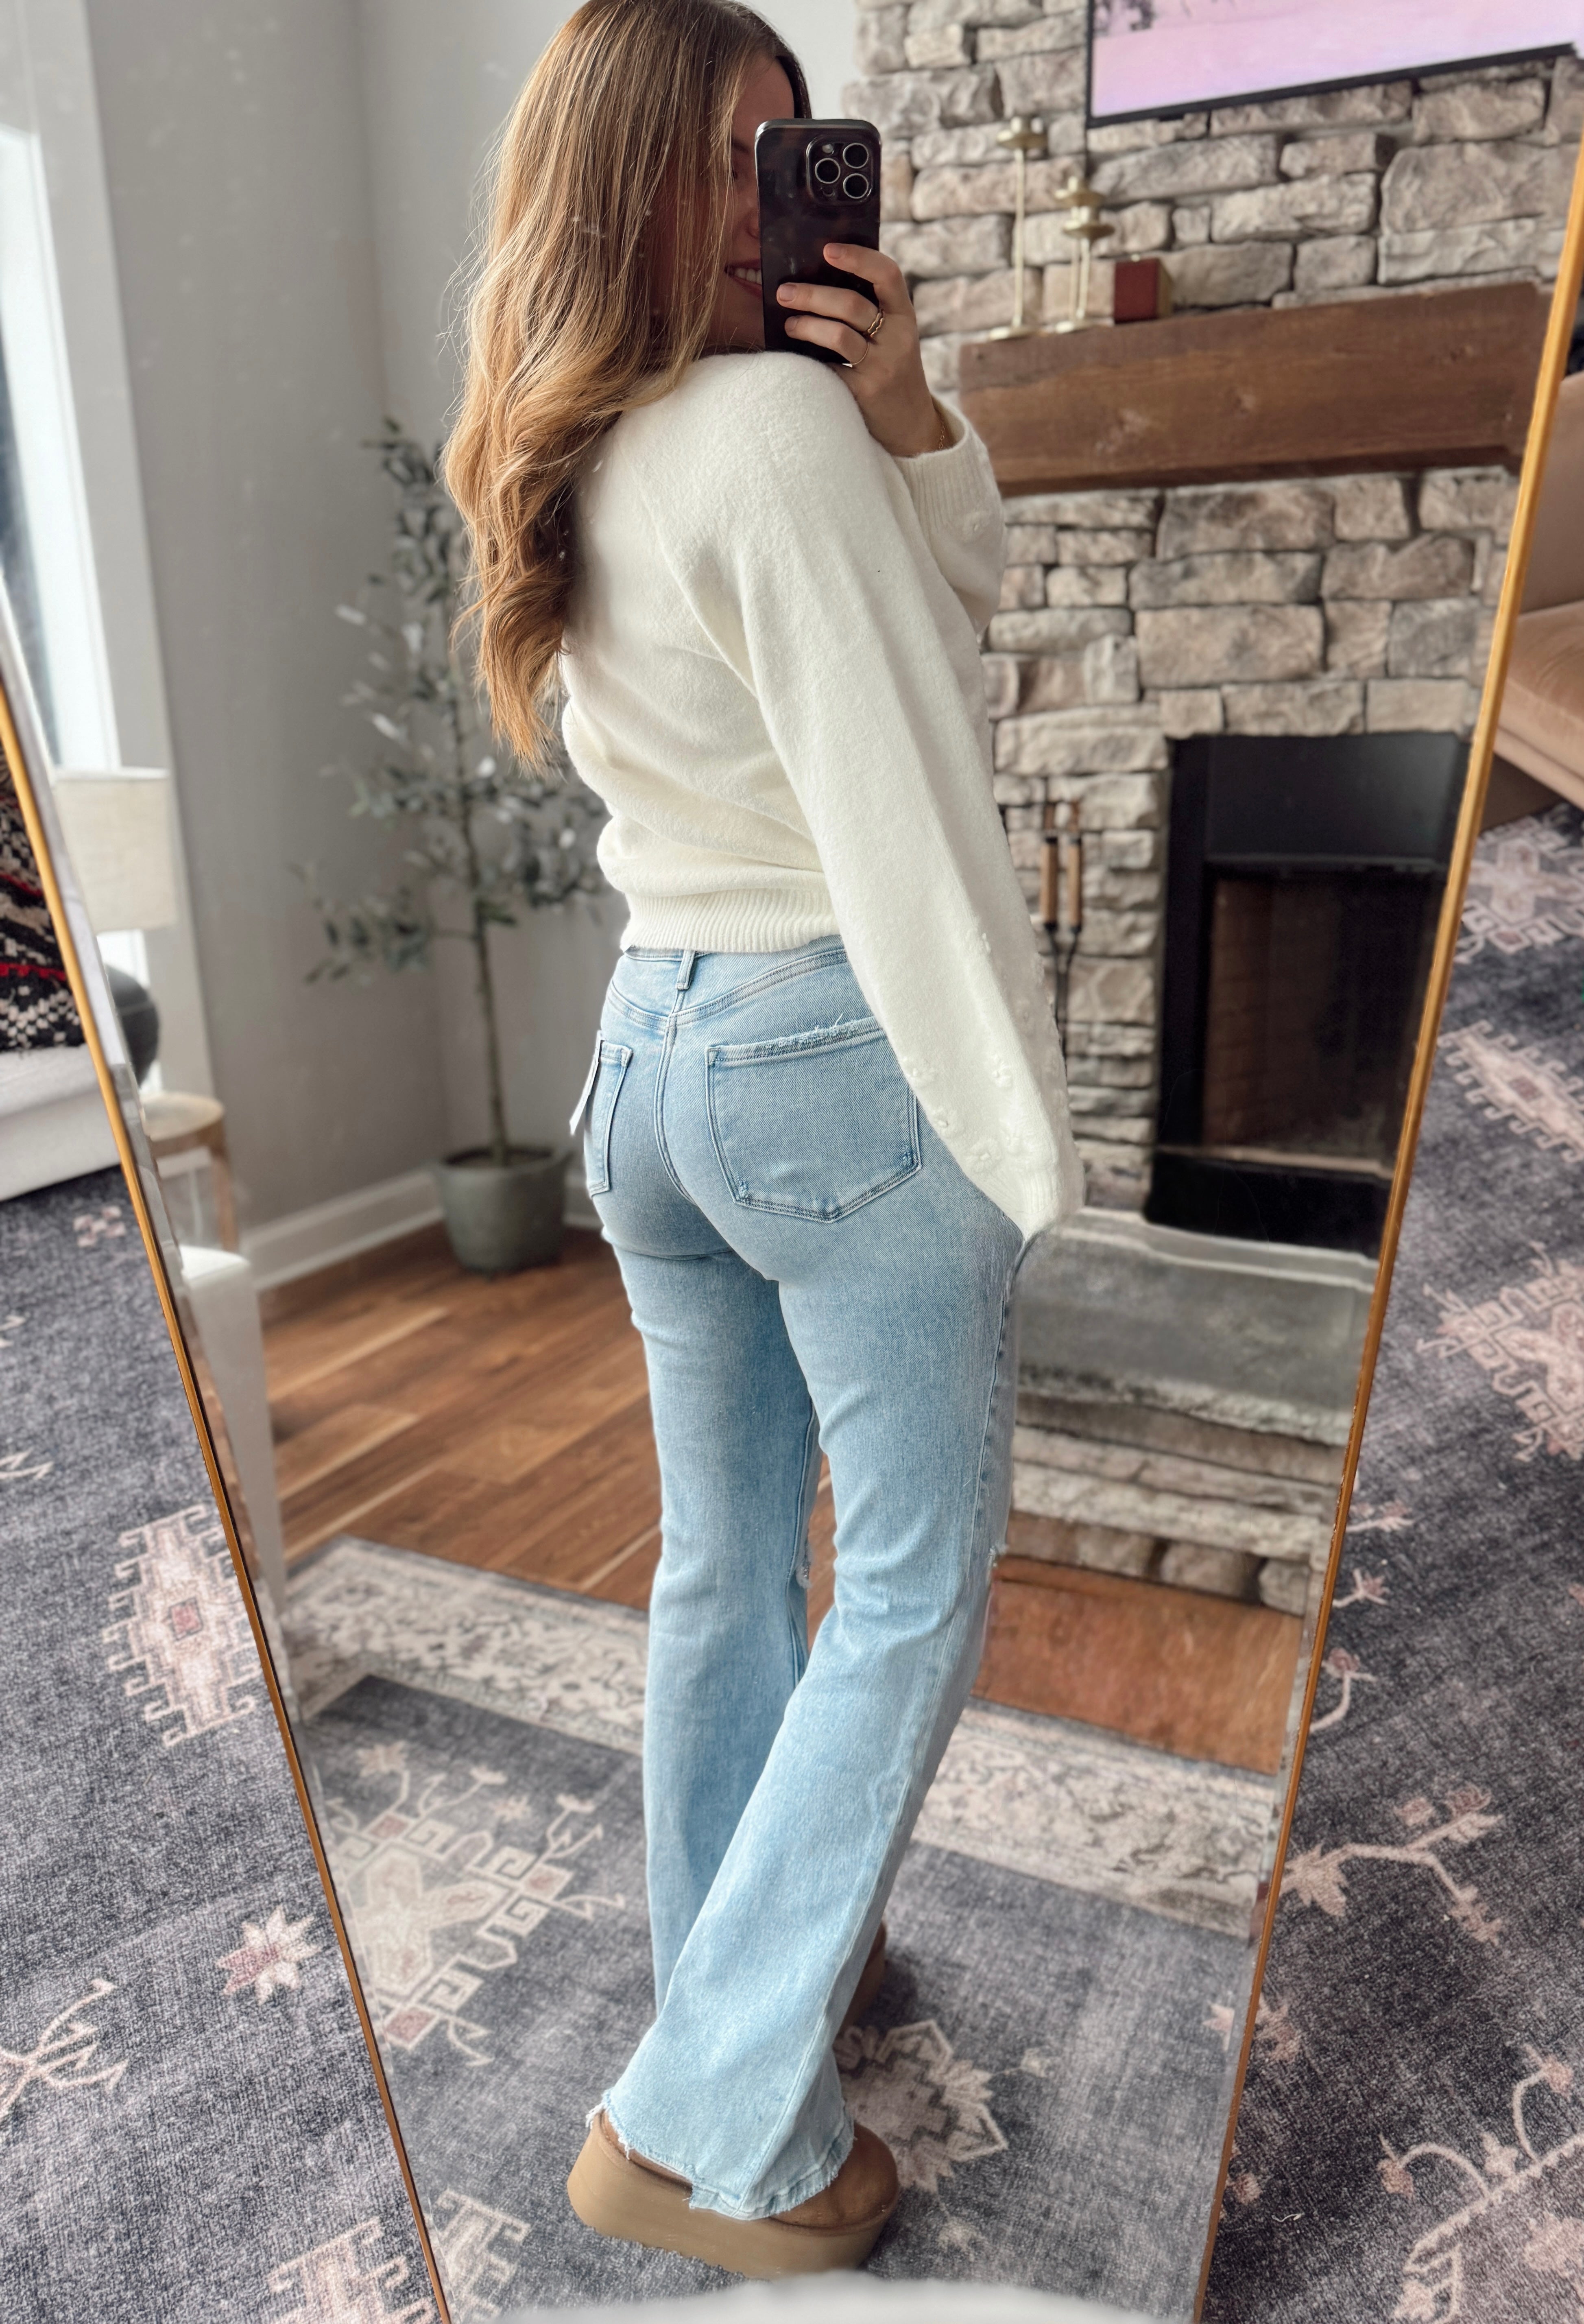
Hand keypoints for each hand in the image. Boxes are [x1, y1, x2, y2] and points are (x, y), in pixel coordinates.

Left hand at [777, 244, 948, 459]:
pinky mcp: (865, 393)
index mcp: (905, 316)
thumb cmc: (892, 371)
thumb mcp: (893, 336)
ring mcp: (883, 367)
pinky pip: (829, 369)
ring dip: (807, 326)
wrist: (912, 425)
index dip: (858, 258)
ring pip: (839, 335)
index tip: (828, 250)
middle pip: (852, 305)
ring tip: (789, 325)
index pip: (887, 275)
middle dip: (813, 296)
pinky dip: (809, 360)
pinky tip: (796, 357)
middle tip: (784, 292)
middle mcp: (898, 339)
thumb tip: (818, 279)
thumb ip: (871, 310)